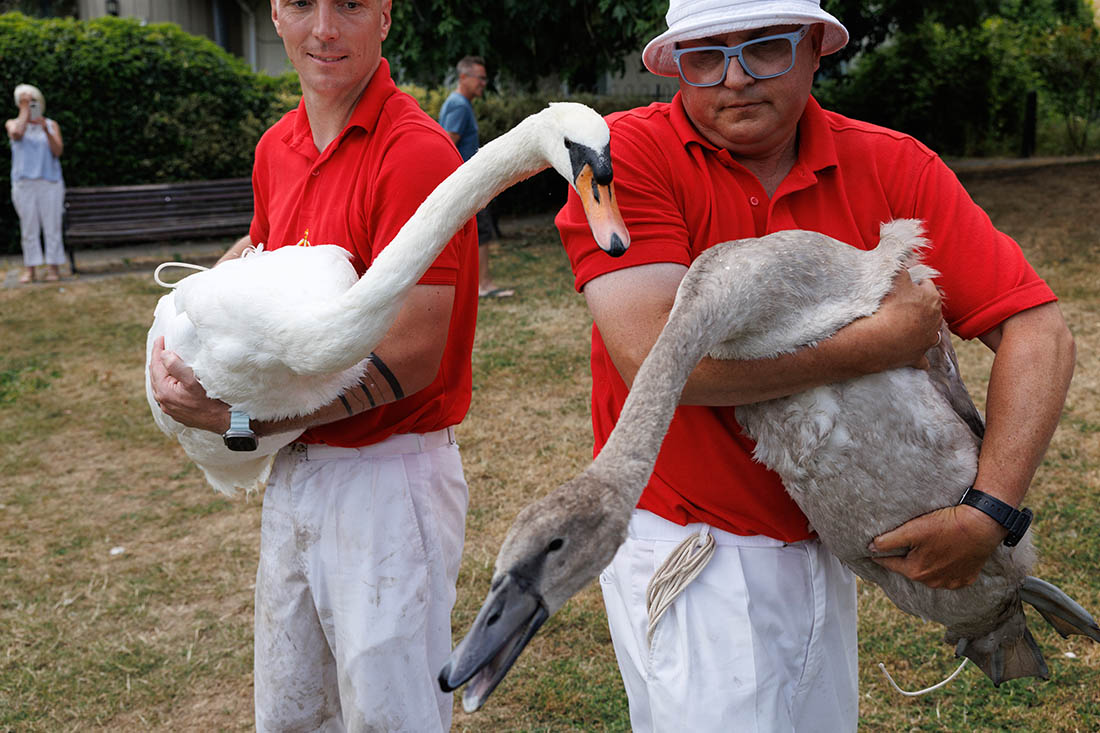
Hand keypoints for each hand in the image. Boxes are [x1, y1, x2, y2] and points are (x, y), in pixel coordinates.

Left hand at [149, 336, 230, 433]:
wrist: (224, 421)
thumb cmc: (211, 400)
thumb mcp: (193, 380)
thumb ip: (176, 366)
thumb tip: (164, 354)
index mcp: (164, 391)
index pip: (156, 365)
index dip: (157, 350)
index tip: (161, 338)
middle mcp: (163, 401)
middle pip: (155, 375)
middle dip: (158, 359)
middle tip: (161, 346)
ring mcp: (169, 408)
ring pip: (159, 385)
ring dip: (161, 371)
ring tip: (164, 360)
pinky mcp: (177, 412)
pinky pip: (166, 393)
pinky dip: (166, 382)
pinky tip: (171, 379)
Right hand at [869, 270, 942, 369]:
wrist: (878, 339)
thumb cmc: (888, 307)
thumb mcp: (895, 278)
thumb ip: (901, 266)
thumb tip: (904, 256)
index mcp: (932, 299)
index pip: (927, 286)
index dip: (915, 284)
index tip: (904, 285)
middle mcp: (935, 321)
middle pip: (931, 310)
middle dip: (920, 307)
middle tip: (902, 305)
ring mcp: (927, 341)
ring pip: (933, 335)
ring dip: (924, 331)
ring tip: (909, 328)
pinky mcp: (917, 357)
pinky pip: (923, 361)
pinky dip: (920, 359)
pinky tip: (915, 356)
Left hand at [869, 504, 1005, 588]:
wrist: (981, 525)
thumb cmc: (946, 525)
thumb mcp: (912, 530)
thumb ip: (888, 541)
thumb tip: (870, 548)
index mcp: (916, 571)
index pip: (890, 563)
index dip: (880, 555)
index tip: (872, 551)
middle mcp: (932, 582)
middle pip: (910, 568)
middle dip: (905, 558)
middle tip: (905, 545)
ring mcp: (950, 582)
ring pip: (929, 573)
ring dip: (925, 563)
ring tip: (927, 548)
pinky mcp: (965, 578)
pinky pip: (948, 575)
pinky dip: (944, 567)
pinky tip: (945, 554)